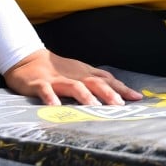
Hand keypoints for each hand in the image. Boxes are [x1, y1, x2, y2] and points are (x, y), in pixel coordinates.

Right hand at [4, 49, 143, 105]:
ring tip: (94, 107)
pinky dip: (51, 98)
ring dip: (85, 96)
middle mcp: (75, 76)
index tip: (137, 98)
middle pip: (95, 83)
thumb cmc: (58, 69)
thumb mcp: (80, 72)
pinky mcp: (40, 83)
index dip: (122, 89)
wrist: (28, 58)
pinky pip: (46, 91)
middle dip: (108, 93)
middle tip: (119, 105)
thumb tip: (120, 93)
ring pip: (74, 86)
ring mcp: (57, 79)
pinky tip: (56, 107)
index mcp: (85, 74)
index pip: (108, 81)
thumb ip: (97, 81)